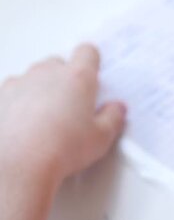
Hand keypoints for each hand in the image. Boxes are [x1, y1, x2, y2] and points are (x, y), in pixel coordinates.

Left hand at [0, 44, 126, 183]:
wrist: (17, 167)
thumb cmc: (59, 150)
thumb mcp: (101, 138)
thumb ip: (112, 118)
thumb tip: (116, 109)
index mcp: (78, 78)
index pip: (87, 52)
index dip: (91, 62)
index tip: (91, 75)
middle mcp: (47, 74)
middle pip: (58, 63)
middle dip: (65, 78)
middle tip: (70, 105)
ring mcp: (20, 83)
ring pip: (33, 77)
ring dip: (39, 90)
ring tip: (44, 119)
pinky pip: (11, 92)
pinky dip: (16, 103)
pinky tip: (22, 126)